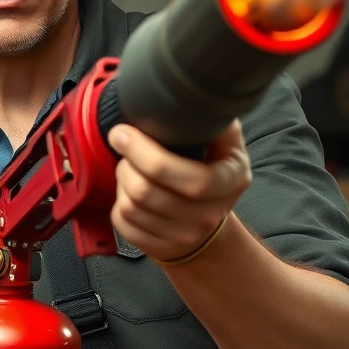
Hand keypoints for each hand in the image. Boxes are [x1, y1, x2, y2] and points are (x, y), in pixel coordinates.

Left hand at [108, 120, 250, 263]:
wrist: (208, 225)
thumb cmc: (210, 172)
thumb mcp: (225, 143)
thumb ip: (214, 121)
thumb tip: (189, 100)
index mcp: (231, 181)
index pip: (191, 178)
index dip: (147, 154)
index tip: (123, 133)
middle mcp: (211, 213)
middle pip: (148, 191)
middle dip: (127, 164)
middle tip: (124, 148)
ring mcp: (186, 235)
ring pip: (131, 206)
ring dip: (121, 181)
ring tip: (129, 169)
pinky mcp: (160, 248)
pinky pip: (123, 223)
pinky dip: (117, 204)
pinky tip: (128, 193)